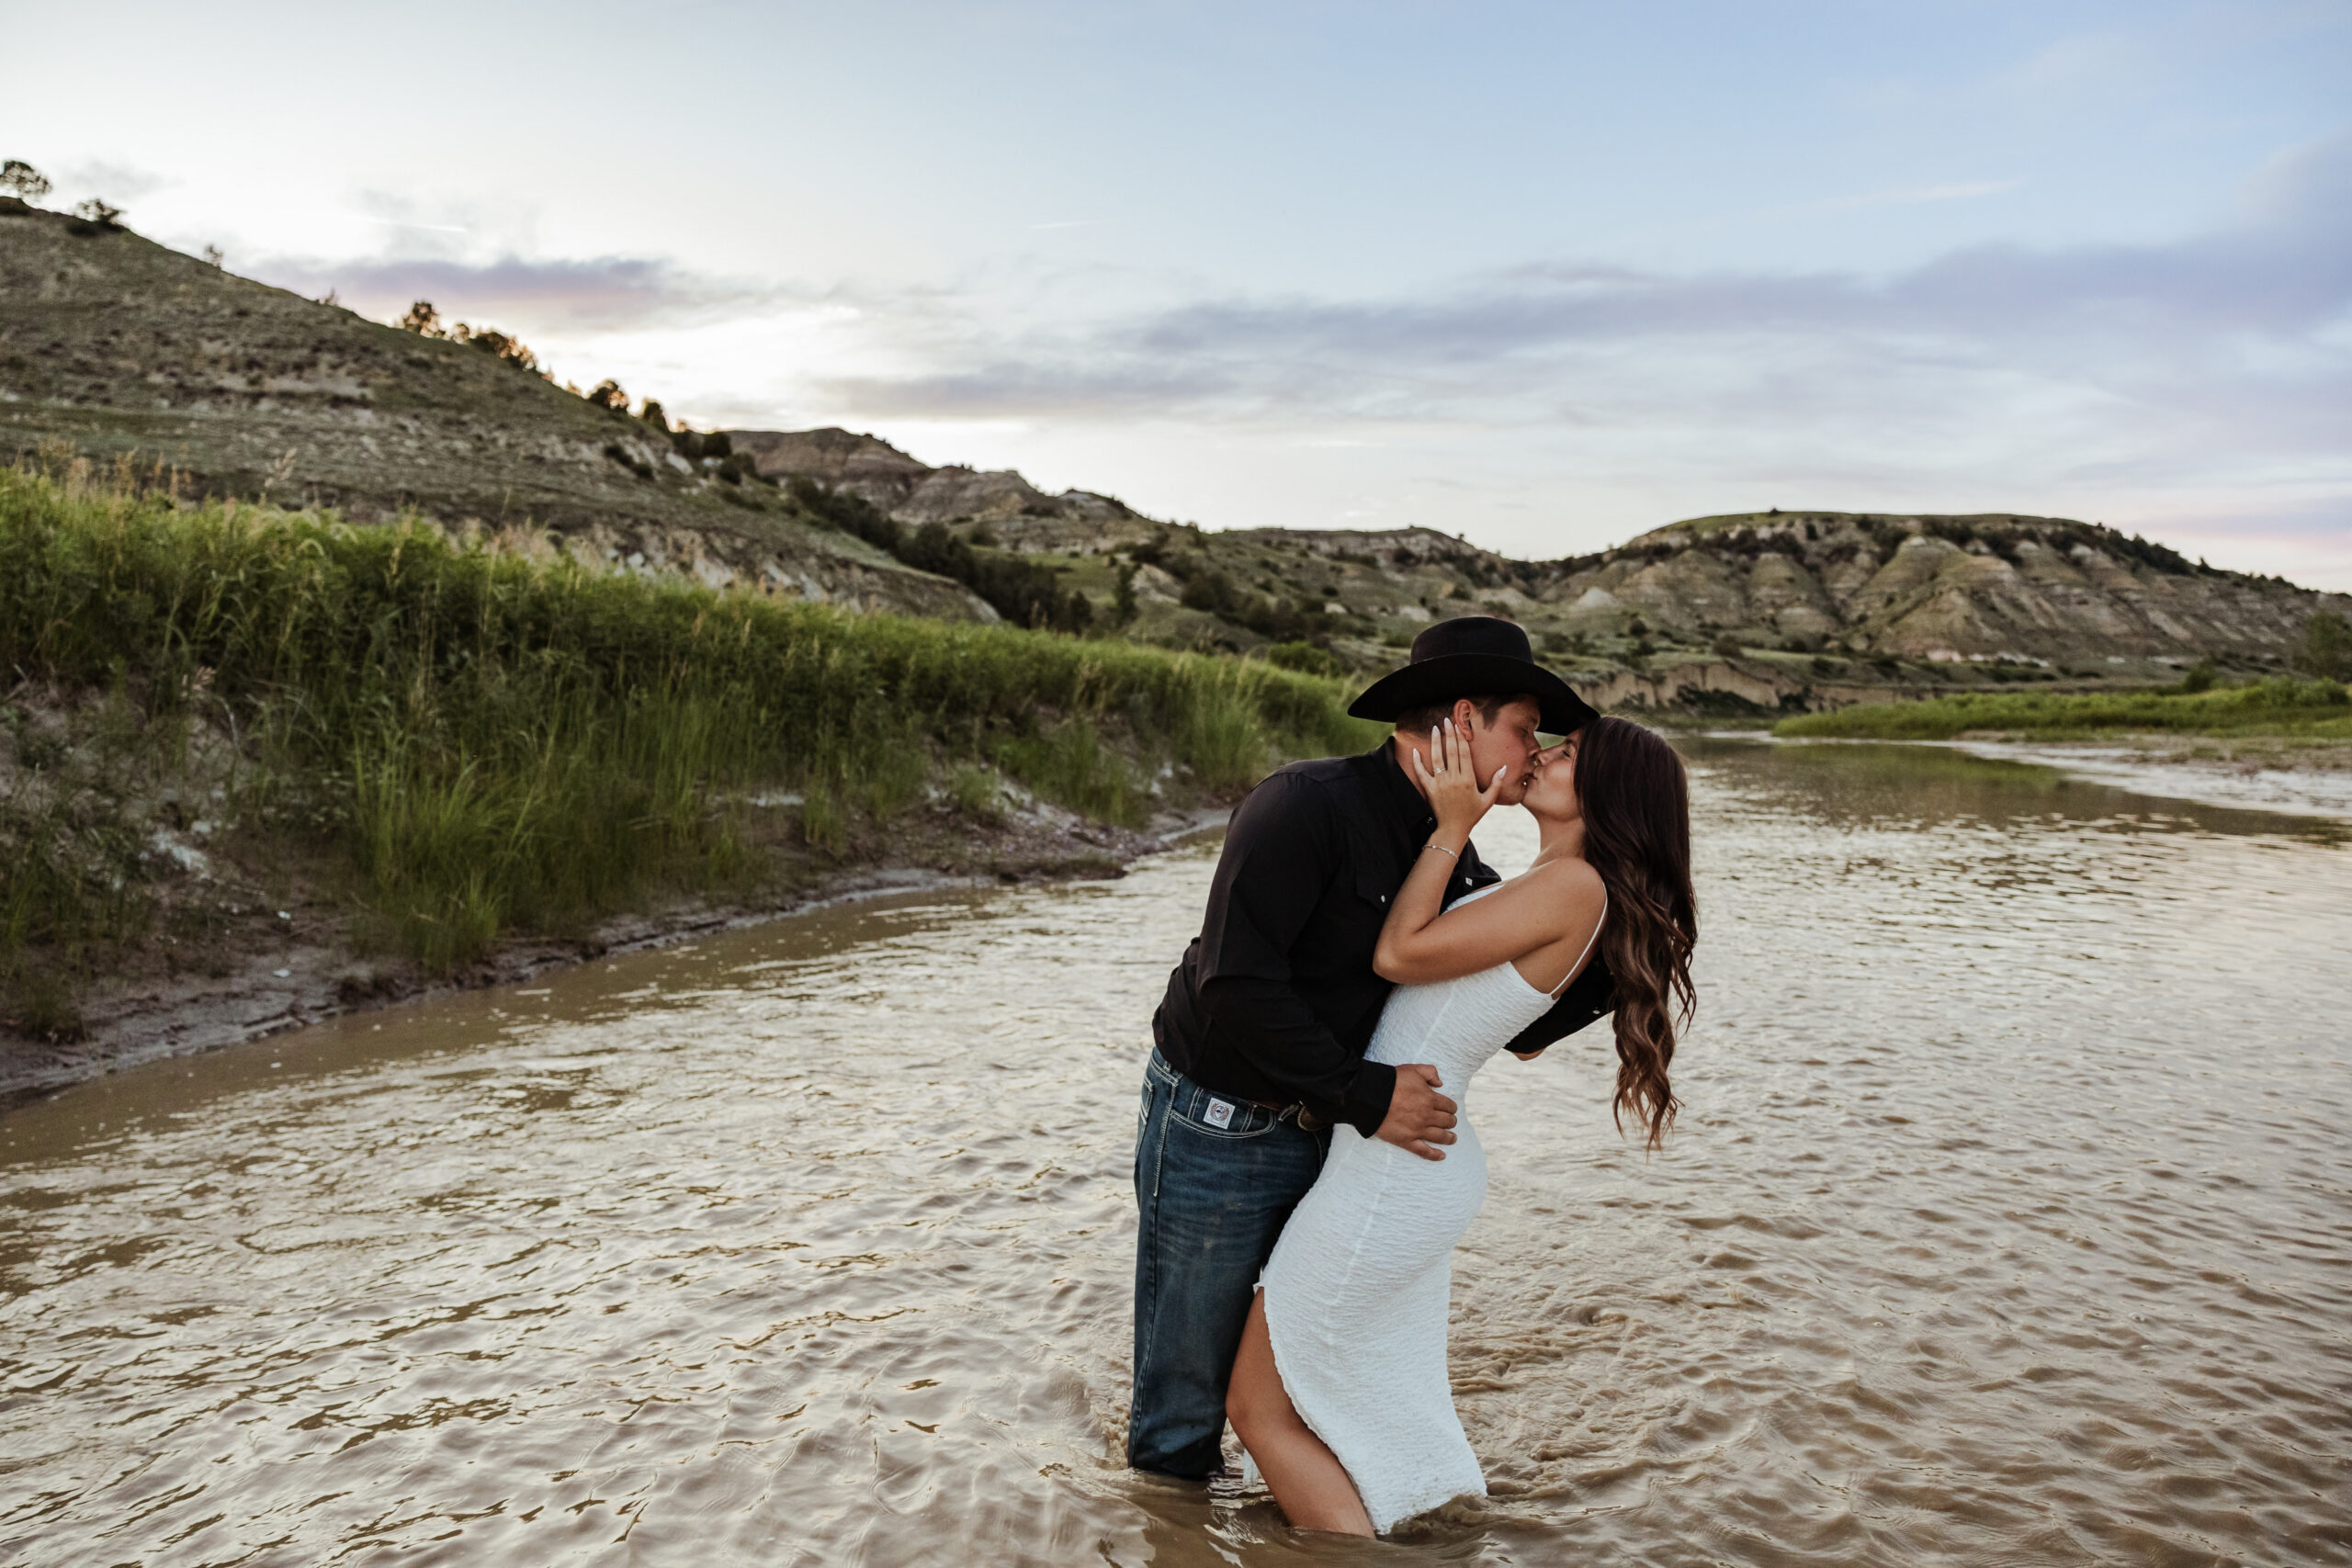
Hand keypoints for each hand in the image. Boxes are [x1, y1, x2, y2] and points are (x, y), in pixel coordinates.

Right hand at [1374, 1063, 1456, 1160]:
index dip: (1451, 1107)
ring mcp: (1417, 1130)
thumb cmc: (1391, 1081)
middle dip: (1451, 1121)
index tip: (1450, 1109)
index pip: (1449, 1105)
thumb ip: (1430, 1072)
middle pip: (1447, 1121)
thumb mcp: (1413, 1069)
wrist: (1370, 1096)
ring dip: (1449, 1138)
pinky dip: (1434, 1155)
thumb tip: (1440, 1083)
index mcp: (1430, 1099)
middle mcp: (1427, 1116)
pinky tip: (1442, 1156)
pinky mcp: (1406, 1141)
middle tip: (1450, 1122)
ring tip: (1452, 1139)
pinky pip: (1423, 1151)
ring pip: (1440, 1136)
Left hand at [1412, 718, 1509, 837]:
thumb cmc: (1472, 815)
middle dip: (1449, 734)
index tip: (1460, 727)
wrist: (1453, 829)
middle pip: (1451, 752)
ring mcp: (1440, 784)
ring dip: (1436, 742)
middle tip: (1447, 721)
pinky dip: (1417, 761)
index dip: (1462, 739)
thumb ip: (1496, 784)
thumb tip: (1504, 767)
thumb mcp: (1488, 801)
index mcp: (1468, 780)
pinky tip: (1416, 750)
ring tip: (1435, 729)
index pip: (1465, 754)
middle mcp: (1454, 779)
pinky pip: (1421, 773)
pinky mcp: (1429, 789)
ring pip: (1437, 758)